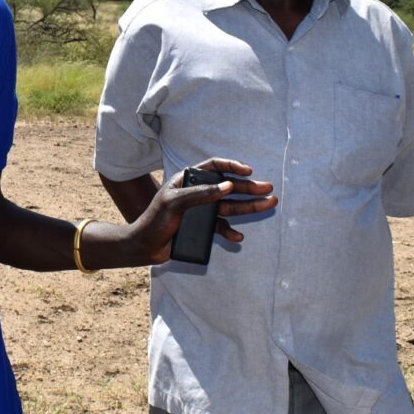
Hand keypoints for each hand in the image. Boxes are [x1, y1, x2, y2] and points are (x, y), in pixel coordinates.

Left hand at [128, 158, 276, 263]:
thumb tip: (228, 185)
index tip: (248, 171)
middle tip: (269, 189)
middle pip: (227, 187)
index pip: (213, 166)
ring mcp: (200, 210)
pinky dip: (230, 231)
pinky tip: (237, 236)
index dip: (231, 166)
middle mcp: (196, 192)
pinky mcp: (202, 226)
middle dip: (248, 188)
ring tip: (268, 204)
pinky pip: (221, 226)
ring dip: (248, 206)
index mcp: (187, 180)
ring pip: (229, 206)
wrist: (145, 247)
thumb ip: (200, 193)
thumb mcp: (175, 203)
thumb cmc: (154, 220)